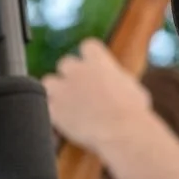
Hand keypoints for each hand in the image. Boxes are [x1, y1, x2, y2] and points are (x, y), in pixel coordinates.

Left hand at [42, 38, 154, 157]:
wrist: (121, 132)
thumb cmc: (133, 113)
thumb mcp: (132, 88)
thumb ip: (117, 80)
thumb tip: (116, 81)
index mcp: (98, 61)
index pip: (87, 46)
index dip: (89, 58)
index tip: (93, 68)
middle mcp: (77, 70)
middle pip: (65, 63)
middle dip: (71, 75)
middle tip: (80, 91)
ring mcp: (62, 89)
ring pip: (48, 82)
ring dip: (56, 91)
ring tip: (66, 105)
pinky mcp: (53, 109)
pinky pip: (45, 106)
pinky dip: (52, 113)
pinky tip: (63, 122)